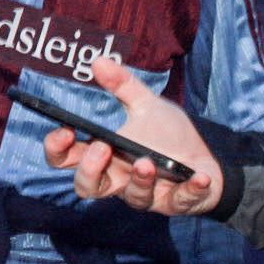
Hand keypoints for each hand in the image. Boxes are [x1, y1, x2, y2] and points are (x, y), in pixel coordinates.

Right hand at [40, 57, 223, 213]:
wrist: (205, 157)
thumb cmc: (168, 135)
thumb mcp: (148, 105)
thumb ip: (123, 85)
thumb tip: (98, 60)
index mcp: (104, 154)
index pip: (66, 159)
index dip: (57, 149)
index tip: (65, 130)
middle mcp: (118, 178)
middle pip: (86, 187)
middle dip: (89, 171)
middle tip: (102, 148)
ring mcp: (145, 193)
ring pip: (132, 198)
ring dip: (139, 181)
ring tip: (146, 162)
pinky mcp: (175, 203)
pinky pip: (178, 202)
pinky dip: (188, 191)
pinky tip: (198, 177)